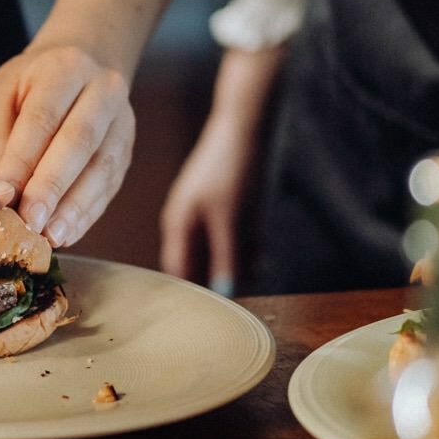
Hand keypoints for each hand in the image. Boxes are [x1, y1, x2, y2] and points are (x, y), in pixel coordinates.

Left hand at [0, 44, 133, 246]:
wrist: (81, 65)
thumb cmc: (29, 85)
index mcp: (65, 68)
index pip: (43, 118)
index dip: (23, 160)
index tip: (3, 196)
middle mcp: (102, 90)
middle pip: (79, 141)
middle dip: (52, 186)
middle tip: (30, 220)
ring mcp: (122, 121)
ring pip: (101, 167)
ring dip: (74, 207)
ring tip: (50, 235)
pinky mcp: (127, 149)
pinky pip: (110, 185)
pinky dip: (87, 213)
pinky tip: (66, 233)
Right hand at [160, 113, 247, 292]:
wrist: (248, 122)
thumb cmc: (231, 166)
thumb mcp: (229, 216)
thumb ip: (225, 255)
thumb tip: (224, 292)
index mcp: (178, 223)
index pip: (176, 271)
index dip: (189, 294)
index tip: (208, 316)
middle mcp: (189, 222)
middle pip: (199, 265)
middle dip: (219, 280)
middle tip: (240, 297)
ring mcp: (209, 214)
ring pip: (221, 253)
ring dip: (238, 265)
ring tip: (255, 271)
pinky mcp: (229, 207)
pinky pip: (236, 239)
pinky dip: (249, 250)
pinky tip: (262, 256)